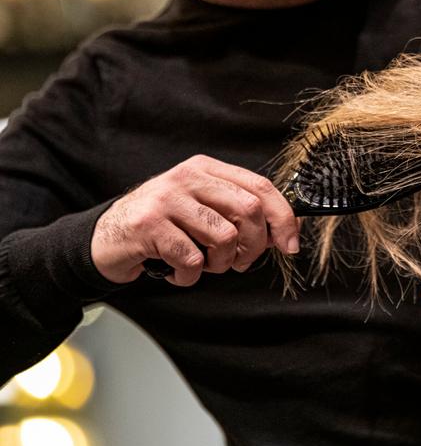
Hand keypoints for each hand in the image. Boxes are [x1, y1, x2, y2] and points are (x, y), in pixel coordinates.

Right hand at [91, 155, 299, 286]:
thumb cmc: (162, 226)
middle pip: (248, 211)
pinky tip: (176, 271)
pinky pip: (192, 260)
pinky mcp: (149, 225)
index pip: (261, 187)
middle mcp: (188, 177)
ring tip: (203, 265)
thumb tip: (283, 232)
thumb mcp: (201, 208)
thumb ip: (237, 213)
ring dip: (220, 264)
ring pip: (224, 237)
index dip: (283, 218)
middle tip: (240, 262)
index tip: (290, 244)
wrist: (104, 238)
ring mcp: (167, 199)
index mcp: (206, 169)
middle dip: (254, 246)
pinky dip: (190, 276)